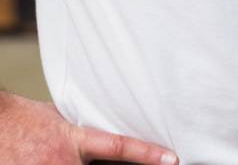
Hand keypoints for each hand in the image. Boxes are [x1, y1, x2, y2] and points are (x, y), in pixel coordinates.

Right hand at [0, 92, 176, 164]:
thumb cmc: (25, 119)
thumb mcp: (61, 118)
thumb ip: (84, 130)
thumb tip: (106, 130)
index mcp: (74, 139)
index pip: (119, 147)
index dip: (147, 154)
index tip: (171, 159)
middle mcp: (64, 160)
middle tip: (113, 161)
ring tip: (57, 155)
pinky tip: (46, 160)